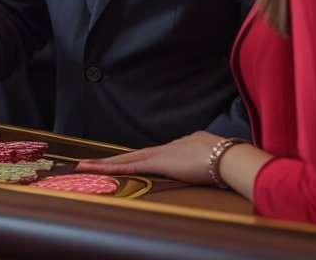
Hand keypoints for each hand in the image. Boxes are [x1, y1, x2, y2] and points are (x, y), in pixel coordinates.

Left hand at [75, 131, 223, 184]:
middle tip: (93, 162)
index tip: (132, 160)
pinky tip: (100, 170)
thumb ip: (209, 162)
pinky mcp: (159, 163)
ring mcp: (162, 154)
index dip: (142, 157)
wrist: (228, 156)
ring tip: (86, 166)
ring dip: (106, 164)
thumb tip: (213, 166)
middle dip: (115, 159)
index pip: (157, 152)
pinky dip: (115, 168)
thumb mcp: (216, 160)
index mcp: (184, 144)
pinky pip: (131, 166)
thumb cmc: (229, 160)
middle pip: (136, 153)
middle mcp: (169, 146)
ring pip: (128, 158)